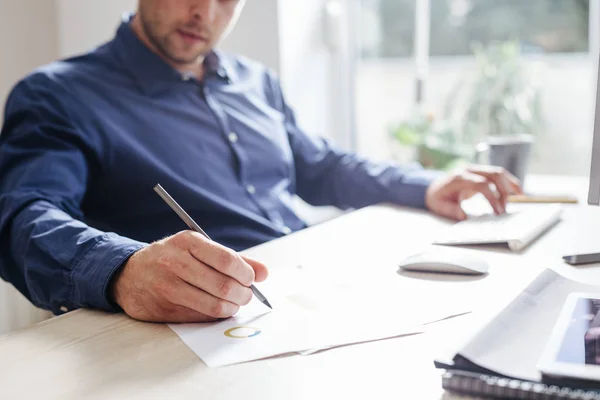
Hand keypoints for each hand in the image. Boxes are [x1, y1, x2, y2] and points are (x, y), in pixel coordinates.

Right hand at [110, 231, 268, 322]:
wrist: (129, 274)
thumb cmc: (172, 258)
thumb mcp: (198, 249)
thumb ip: (232, 259)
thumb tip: (264, 273)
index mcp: (188, 242)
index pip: (227, 259)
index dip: (246, 273)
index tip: (251, 279)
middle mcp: (176, 262)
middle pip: (224, 285)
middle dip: (243, 294)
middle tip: (246, 295)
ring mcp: (168, 287)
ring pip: (214, 305)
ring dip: (232, 307)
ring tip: (234, 303)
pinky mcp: (164, 308)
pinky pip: (200, 316)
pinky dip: (216, 316)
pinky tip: (218, 309)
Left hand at [425, 165, 522, 220]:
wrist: (432, 187)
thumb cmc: (437, 198)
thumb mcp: (440, 206)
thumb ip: (452, 210)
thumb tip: (464, 217)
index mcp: (459, 177)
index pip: (482, 184)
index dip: (493, 197)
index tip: (498, 211)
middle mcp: (469, 169)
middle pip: (494, 175)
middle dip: (504, 192)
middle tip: (505, 209)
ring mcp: (476, 169)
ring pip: (499, 172)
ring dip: (510, 185)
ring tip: (517, 199)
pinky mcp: (481, 172)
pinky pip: (498, 175)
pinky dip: (509, 182)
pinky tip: (517, 192)